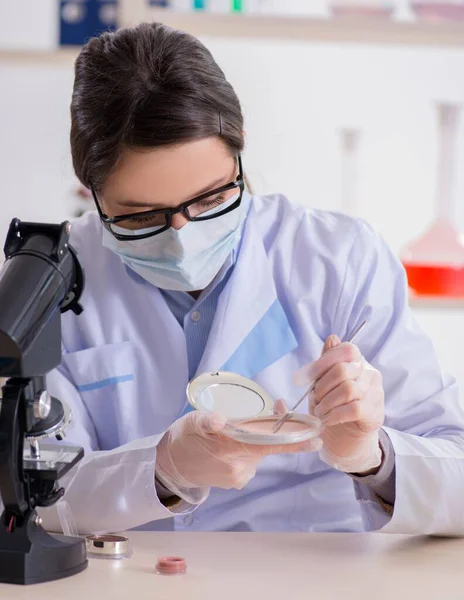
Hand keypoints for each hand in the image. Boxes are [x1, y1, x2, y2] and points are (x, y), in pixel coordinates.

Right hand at [156, 408, 321, 502]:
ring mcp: (239, 476)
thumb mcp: (192, 422)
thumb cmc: (183, 439)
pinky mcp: (237, 480)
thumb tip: (219, 420)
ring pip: (258, 451)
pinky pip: (250, 459)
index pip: (270, 446)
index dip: (294, 443)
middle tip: (277, 407)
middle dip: (273, 428)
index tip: (316, 439)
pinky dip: (248, 448)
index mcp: (230, 450)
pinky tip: (232, 443)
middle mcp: (240, 467)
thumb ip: (207, 421)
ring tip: (236, 430)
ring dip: (257, 439)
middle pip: (267, 444)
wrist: (170, 466)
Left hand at [297, 335, 384, 473]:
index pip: (346, 349)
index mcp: (357, 362)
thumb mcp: (324, 383)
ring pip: (348, 390)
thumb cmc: (334, 406)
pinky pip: (354, 408)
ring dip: (327, 403)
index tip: (305, 377)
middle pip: (343, 370)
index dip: (324, 361)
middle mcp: (370, 374)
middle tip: (314, 399)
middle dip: (322, 386)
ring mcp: (375, 393)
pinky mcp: (375, 412)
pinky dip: (335, 415)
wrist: (346, 438)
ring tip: (319, 412)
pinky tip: (327, 420)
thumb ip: (327, 362)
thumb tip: (332, 338)